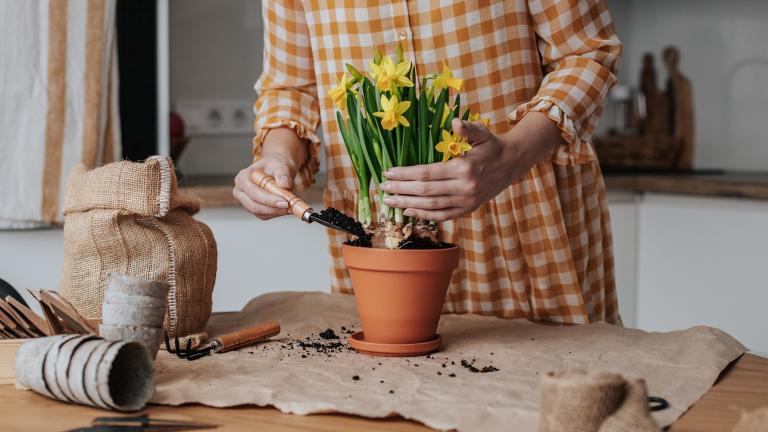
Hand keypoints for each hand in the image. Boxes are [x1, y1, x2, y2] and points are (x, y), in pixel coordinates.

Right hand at [233, 128, 305, 219]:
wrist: (277, 170)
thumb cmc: (276, 165)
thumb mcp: (280, 165)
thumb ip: (282, 174)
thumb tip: (284, 185)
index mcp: (242, 178)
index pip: (253, 192)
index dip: (269, 199)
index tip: (285, 202)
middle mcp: (240, 191)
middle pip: (254, 206)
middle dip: (273, 208)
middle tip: (290, 207)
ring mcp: (245, 201)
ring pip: (260, 213)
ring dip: (276, 212)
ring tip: (291, 206)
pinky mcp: (253, 209)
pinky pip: (264, 216)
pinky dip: (276, 213)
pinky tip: (286, 208)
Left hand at [380, 113, 562, 220]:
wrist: (512, 164)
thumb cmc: (492, 146)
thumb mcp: (482, 132)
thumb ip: (467, 128)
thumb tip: (454, 122)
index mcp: (464, 168)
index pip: (427, 173)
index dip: (405, 174)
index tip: (388, 172)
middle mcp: (464, 188)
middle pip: (425, 191)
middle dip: (401, 190)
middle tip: (383, 187)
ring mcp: (466, 201)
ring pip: (431, 206)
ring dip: (407, 204)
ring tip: (389, 201)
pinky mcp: (468, 209)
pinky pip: (442, 216)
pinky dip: (424, 215)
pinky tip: (408, 210)